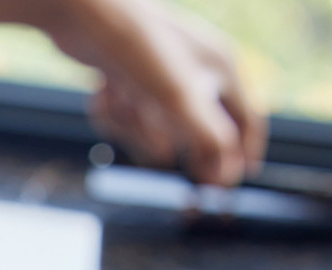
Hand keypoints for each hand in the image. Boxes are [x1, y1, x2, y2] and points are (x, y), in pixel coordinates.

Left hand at [42, 0, 264, 185]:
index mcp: (222, 66)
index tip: (240, 182)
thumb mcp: (179, 102)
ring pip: (157, 127)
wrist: (84, 14)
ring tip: (118, 100)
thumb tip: (228, 178)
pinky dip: (113, 114)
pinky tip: (101, 93)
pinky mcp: (128, 76)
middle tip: (182, 191)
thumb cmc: (137, 51)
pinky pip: (128, 115)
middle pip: (200, 130)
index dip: (244, 153)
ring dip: (134, 127)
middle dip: (179, 148)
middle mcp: (197, 67)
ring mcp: (160, 72)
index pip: (247, 118)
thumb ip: (208, 141)